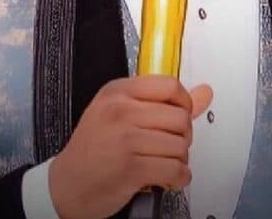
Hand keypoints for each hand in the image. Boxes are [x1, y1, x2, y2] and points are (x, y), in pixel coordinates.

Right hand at [48, 76, 213, 218]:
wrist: (66, 185)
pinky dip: (178, 178)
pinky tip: (166, 178)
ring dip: (179, 160)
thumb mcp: (120, 115)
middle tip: (168, 146)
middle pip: (181, 117)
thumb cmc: (92, 150)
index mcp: (117, 92)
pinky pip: (175, 170)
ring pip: (181, 146)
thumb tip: (205, 92)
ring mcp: (125, 139)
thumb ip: (164, 103)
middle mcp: (120, 111)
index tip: (179, 116)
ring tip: (163, 163)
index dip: (184, 103)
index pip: (170, 86)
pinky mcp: (131, 168)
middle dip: (183, 137)